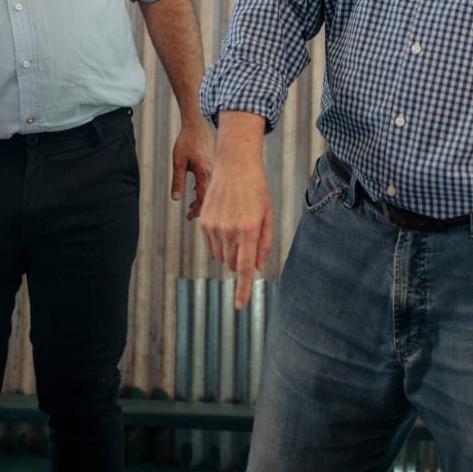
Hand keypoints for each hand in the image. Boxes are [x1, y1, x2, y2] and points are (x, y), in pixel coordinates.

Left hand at [171, 118, 214, 219]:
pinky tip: (196, 189)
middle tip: (190, 215)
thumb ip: (177, 181)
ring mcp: (216, 167)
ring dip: (203, 198)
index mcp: (204, 173)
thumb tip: (176, 199)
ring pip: (212, 189)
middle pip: (209, 196)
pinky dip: (205, 188)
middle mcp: (213, 172)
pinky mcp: (216, 163)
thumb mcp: (178, 161)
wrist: (198, 124)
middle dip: (200, 208)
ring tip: (191, 204)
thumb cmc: (187, 141)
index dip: (196, 210)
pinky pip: (213, 181)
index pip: (202, 198)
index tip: (188, 217)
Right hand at [198, 114, 273, 309]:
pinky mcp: (204, 222)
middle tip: (248, 238)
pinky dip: (219, 243)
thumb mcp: (268, 215)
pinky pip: (211, 246)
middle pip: (233, 264)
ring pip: (221, 257)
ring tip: (238, 225)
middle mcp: (230, 230)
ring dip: (230, 251)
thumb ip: (265, 244)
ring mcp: (214, 226)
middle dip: (241, 261)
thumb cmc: (257, 190)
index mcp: (249, 230)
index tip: (239, 306)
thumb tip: (257, 269)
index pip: (244, 268)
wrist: (235, 165)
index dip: (242, 289)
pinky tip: (227, 223)